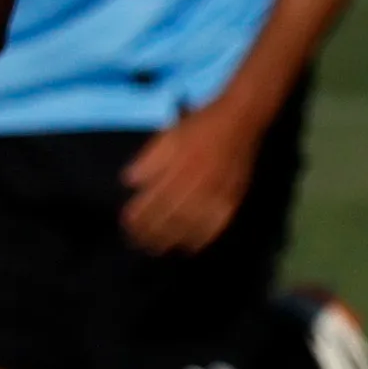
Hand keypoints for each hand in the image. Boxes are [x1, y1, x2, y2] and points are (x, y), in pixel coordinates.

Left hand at [117, 102, 261, 253]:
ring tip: (157, 249)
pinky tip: (189, 246)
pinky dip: (201, 238)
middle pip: (170, 214)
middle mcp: (195, 182)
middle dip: (151, 231)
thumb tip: (129, 181)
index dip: (139, 214)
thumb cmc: (201, 125)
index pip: (154, 197)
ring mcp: (215, 192)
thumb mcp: (169, 134)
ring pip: (190, 222)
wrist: (241, 119)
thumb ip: (150, 159)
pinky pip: (215, 224)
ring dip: (171, 238)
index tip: (126, 224)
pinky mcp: (232, 198)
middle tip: (137, 243)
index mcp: (178, 166)